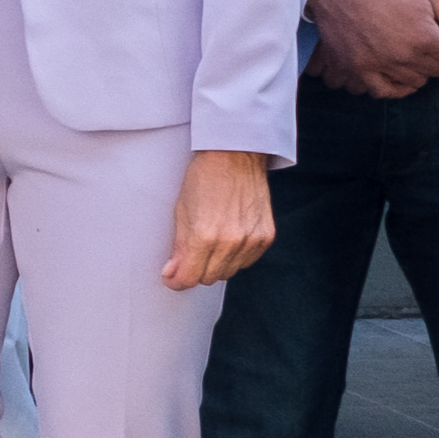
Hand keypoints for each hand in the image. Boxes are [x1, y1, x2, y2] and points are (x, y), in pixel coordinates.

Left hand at [163, 147, 276, 290]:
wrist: (235, 156)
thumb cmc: (205, 178)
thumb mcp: (181, 211)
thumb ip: (178, 248)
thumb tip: (173, 274)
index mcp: (205, 236)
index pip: (189, 278)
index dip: (177, 281)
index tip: (172, 277)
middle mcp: (231, 242)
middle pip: (208, 278)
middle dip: (195, 270)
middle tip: (189, 255)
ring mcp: (251, 240)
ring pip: (228, 272)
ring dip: (216, 264)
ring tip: (210, 241)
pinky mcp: (266, 237)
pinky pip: (247, 262)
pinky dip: (236, 257)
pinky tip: (228, 238)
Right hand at [308, 0, 438, 99]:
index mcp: (424, 36)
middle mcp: (403, 57)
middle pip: (436, 70)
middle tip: (430, 43)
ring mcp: (379, 66)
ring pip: (414, 82)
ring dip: (419, 70)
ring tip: (413, 55)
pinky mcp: (358, 69)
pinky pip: (383, 91)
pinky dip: (395, 87)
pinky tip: (399, 76)